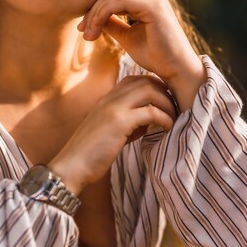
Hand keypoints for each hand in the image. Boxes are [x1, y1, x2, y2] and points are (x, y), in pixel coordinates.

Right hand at [49, 74, 176, 194]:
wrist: (71, 167)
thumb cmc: (90, 155)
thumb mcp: (110, 132)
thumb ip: (129, 122)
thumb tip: (151, 120)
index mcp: (106, 99)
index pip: (134, 79)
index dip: (154, 87)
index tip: (164, 102)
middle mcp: (109, 98)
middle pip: (145, 80)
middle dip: (165, 92)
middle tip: (174, 108)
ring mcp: (114, 108)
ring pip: (150, 91)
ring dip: (167, 103)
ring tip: (173, 118)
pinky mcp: (119, 122)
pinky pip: (151, 111)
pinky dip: (165, 118)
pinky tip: (168, 128)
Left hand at [77, 0, 206, 110]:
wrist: (176, 71)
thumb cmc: (156, 57)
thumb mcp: (128, 38)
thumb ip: (113, 25)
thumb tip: (93, 19)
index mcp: (147, 1)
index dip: (95, 11)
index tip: (83, 30)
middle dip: (92, 12)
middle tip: (83, 32)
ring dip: (95, 15)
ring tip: (88, 35)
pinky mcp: (153, 6)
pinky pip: (118, 3)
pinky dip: (103, 15)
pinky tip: (96, 30)